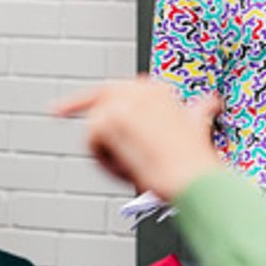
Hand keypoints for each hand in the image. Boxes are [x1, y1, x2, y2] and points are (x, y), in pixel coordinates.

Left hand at [55, 79, 223, 199]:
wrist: (193, 178)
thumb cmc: (197, 162)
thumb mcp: (200, 127)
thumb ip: (198, 111)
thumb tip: (209, 103)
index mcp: (160, 89)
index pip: (119, 87)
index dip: (93, 97)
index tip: (70, 104)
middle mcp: (141, 87)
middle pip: (97, 94)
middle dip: (73, 102)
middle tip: (55, 110)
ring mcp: (125, 101)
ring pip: (94, 125)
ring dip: (105, 152)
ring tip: (129, 167)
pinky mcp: (112, 118)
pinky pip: (92, 142)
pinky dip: (104, 161)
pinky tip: (126, 169)